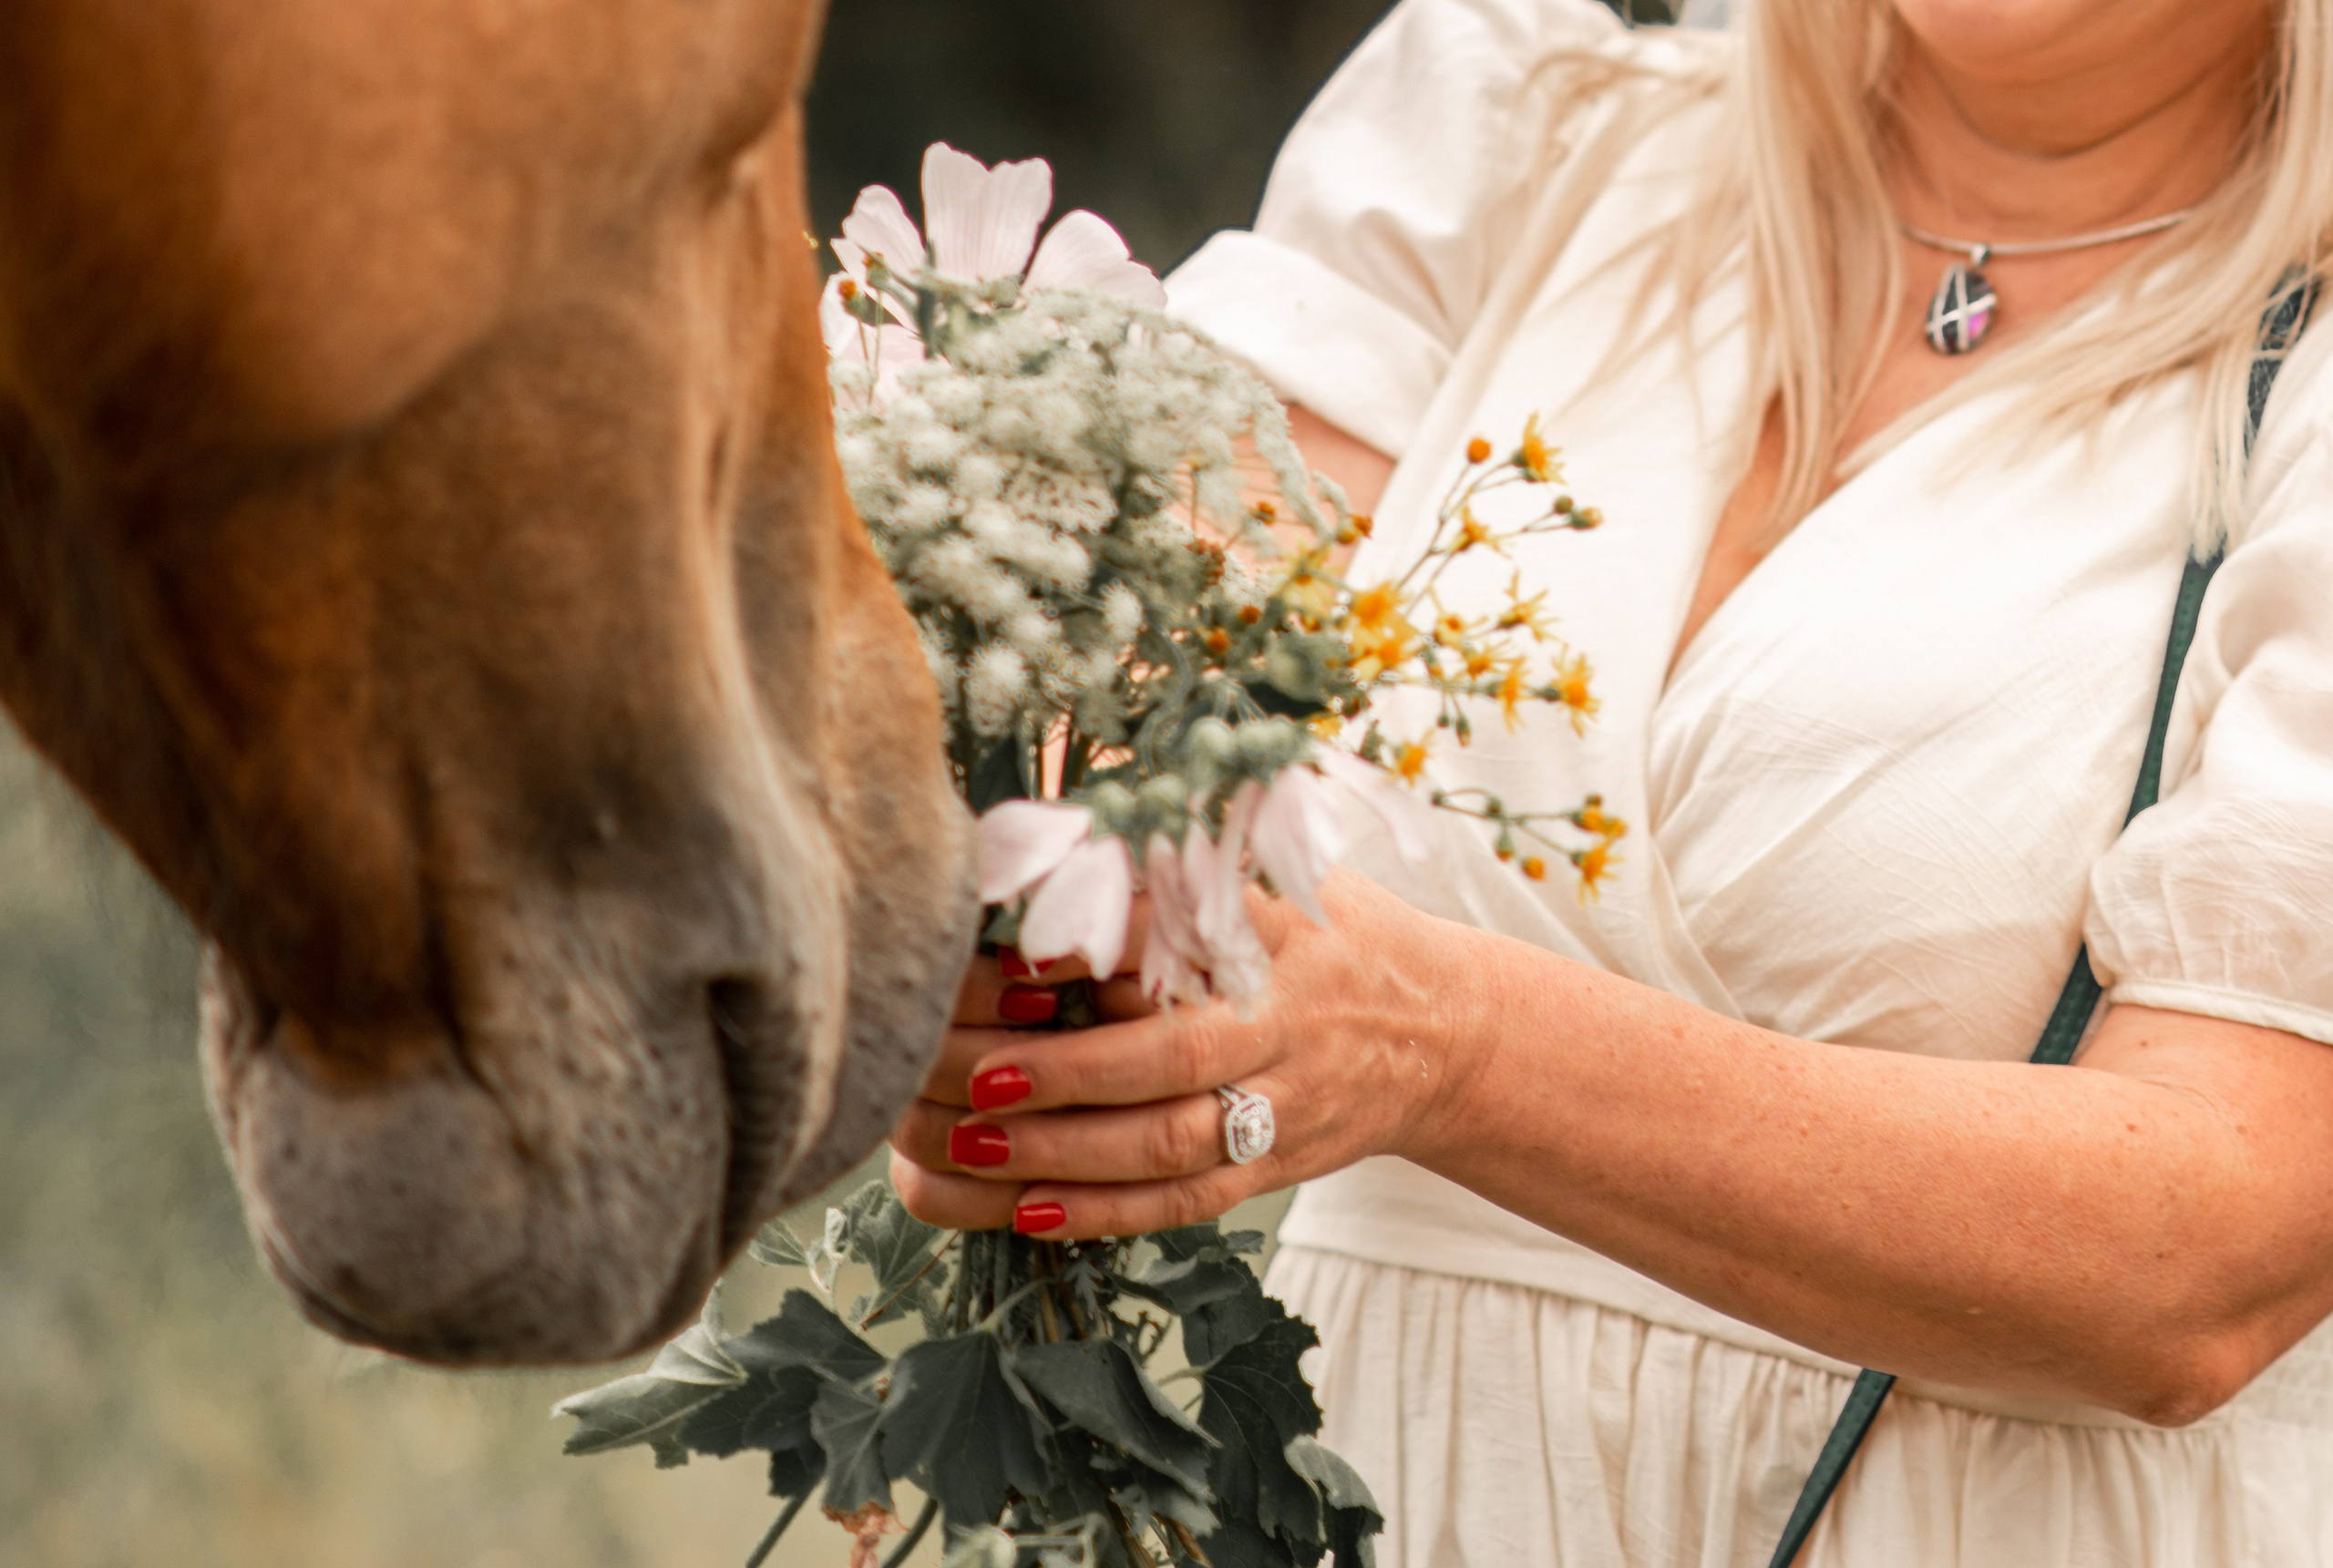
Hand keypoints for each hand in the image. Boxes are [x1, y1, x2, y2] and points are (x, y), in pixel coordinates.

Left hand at [888, 870, 1466, 1238]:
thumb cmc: (1330, 935)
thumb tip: (1060, 829)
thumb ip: (1182, 856)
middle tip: (977, 1073)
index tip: (1017, 949)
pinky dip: (1110, 1212)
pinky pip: (1188, 1199)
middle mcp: (1287, 1018)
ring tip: (973, 1144)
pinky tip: (1031, 1210)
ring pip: (1173, 1143)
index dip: (1099, 944)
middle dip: (1071, 1072)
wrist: (1445, 1032)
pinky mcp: (1278, 1165)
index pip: (1184, 930)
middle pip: (1176, 1056)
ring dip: (1068, 1151)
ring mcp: (1287, 1102)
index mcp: (1280, 928)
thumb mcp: (1282, 869)